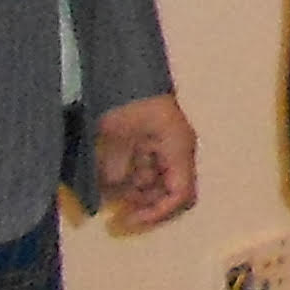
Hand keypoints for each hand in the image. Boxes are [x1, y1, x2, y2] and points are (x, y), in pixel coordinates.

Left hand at [92, 94, 197, 229]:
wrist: (126, 71)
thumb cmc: (128, 100)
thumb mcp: (117, 137)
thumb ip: (116, 169)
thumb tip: (111, 196)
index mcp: (178, 149)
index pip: (180, 194)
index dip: (157, 213)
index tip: (129, 218)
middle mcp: (177, 151)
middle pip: (170, 192)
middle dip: (145, 203)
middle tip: (118, 208)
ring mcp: (167, 146)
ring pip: (157, 183)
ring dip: (134, 191)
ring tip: (109, 190)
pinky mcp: (155, 141)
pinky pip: (147, 168)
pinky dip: (130, 177)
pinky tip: (111, 175)